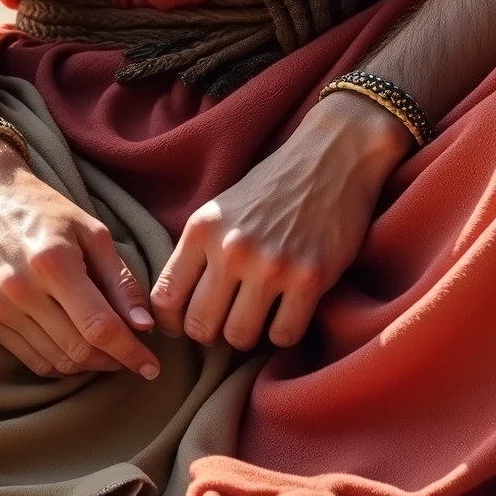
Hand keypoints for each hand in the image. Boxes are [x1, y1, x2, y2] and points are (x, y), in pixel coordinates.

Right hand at [0, 136, 160, 380]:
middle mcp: (21, 290)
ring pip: (56, 362)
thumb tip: (143, 326)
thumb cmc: (43, 209)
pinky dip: (59, 362)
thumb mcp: (91, 231)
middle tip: (131, 353)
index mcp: (53, 262)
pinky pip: (30, 359)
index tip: (152, 366)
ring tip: (105, 350)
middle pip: (79, 350)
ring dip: (88, 365)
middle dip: (113, 360)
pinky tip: (74, 347)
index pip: (99, 326)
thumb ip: (120, 280)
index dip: (130, 352)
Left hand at [150, 93, 410, 352]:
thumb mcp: (219, 210)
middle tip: (227, 319)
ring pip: (239, 338)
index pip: (164, 300)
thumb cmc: (272, 189)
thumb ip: (198, 254)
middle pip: (200, 327)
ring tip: (259, 313)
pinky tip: (288, 309)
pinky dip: (284, 331)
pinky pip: (283, 336)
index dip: (173, 323)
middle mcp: (232, 248)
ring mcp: (271, 265)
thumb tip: (173, 312)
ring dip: (248, 333)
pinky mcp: (310, 278)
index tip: (187, 324)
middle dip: (211, 332)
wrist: (331, 158)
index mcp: (202, 229)